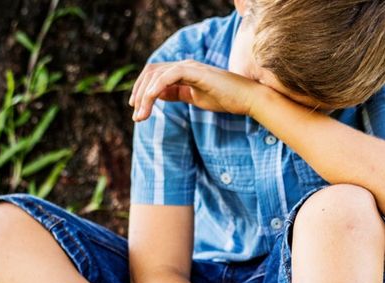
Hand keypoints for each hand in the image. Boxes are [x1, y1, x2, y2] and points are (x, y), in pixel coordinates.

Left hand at [130, 60, 262, 120]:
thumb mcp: (196, 98)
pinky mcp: (195, 72)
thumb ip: (177, 93)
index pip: (155, 74)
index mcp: (184, 71)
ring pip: (156, 75)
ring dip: (144, 95)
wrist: (248, 98)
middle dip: (138, 93)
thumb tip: (157, 95)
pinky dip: (156, 89)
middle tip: (136, 115)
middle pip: (151, 72)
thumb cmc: (226, 99)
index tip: (137, 108)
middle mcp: (184, 65)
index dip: (142, 89)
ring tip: (141, 115)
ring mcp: (190, 67)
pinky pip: (168, 76)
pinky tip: (151, 102)